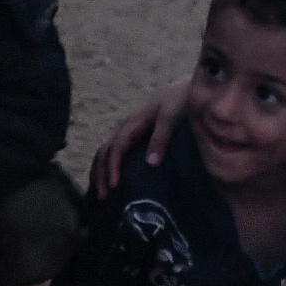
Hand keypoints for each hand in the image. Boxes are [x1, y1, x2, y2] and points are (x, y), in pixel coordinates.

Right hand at [88, 77, 198, 193]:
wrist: (185, 89)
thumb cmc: (179, 100)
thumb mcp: (171, 115)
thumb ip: (161, 137)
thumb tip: (151, 163)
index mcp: (132, 123)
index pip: (116, 148)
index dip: (112, 167)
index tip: (114, 186)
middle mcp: (126, 129)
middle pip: (104, 152)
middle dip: (100, 174)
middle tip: (102, 196)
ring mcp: (128, 133)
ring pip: (106, 153)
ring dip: (100, 173)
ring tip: (102, 194)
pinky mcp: (134, 137)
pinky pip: (115, 153)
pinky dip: (108, 168)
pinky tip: (110, 182)